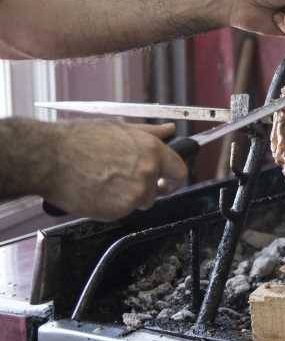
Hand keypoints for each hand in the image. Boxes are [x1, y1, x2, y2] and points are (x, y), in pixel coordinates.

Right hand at [39, 121, 187, 220]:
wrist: (49, 157)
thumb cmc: (79, 140)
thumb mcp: (119, 128)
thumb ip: (149, 133)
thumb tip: (169, 131)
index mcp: (152, 150)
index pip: (180, 172)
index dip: (174, 179)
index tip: (167, 182)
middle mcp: (148, 172)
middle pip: (156, 191)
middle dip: (143, 188)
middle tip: (119, 179)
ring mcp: (134, 193)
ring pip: (138, 202)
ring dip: (125, 197)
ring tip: (102, 181)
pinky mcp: (117, 211)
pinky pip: (120, 212)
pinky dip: (109, 206)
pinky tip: (94, 191)